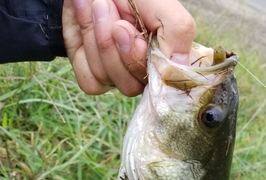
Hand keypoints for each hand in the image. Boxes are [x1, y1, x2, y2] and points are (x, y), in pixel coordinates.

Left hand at [62, 0, 195, 95]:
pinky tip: (87, 22)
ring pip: (109, 80)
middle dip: (118, 47)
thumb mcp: (161, 4)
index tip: (124, 26)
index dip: (141, 58)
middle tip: (108, 11)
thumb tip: (179, 68)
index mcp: (164, 57)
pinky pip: (92, 83)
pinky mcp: (94, 79)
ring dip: (100, 41)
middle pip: (132, 86)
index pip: (161, 80)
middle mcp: (143, 72)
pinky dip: (87, 48)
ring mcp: (118, 77)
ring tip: (98, 7)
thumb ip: (178, 33)